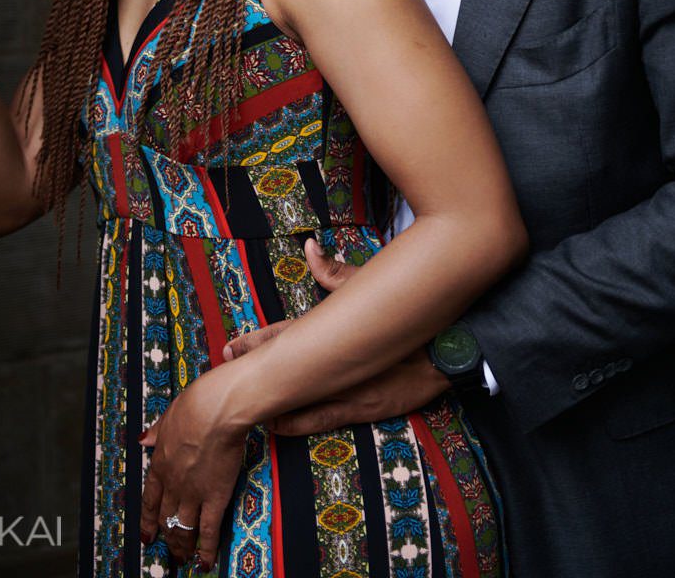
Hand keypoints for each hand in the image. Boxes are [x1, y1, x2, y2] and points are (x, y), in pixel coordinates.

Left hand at [139, 369, 247, 570]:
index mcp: (160, 463)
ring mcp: (192, 493)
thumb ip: (156, 432)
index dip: (147, 519)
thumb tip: (143, 438)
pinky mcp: (214, 497)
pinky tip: (204, 562)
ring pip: (183, 527)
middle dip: (166, 536)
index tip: (146, 534)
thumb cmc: (195, 406)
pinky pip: (208, 529)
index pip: (150, 499)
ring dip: (182, 546)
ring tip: (184, 559)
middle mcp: (173, 483)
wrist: (216, 410)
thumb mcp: (168, 416)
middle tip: (168, 549)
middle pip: (166, 517)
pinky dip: (206, 549)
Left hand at [223, 236, 449, 432]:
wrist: (449, 347)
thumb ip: (335, 271)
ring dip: (271, 399)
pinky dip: (298, 422)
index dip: (256, 341)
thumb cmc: (409, 312)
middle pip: (286, 366)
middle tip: (225, 372)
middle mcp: (338, 359)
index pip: (287, 334)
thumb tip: (308, 246)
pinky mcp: (365, 407)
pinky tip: (277, 427)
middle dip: (254, 370)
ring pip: (300, 396)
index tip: (231, 346)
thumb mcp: (371, 284)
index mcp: (336, 328)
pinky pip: (324, 419)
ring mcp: (349, 386)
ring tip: (242, 404)